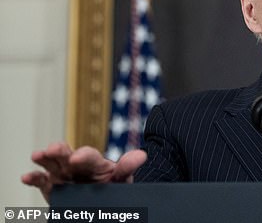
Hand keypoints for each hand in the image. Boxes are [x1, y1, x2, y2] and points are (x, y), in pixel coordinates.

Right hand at [21, 142, 146, 202]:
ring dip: (45, 158)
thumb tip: (141, 155)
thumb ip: (127, 168)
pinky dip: (34, 178)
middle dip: (61, 151)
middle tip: (54, 149)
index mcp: (95, 163)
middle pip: (67, 155)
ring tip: (38, 155)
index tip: (78, 158)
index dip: (84, 155)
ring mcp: (63, 175)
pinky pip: (41, 181)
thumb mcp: (122, 179)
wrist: (103, 203)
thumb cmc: (113, 187)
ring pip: (52, 164)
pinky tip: (27, 176)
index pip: (90, 156)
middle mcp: (77, 166)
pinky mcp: (52, 186)